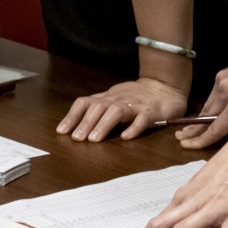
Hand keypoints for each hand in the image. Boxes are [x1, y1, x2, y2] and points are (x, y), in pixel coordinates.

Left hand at [55, 77, 187, 141]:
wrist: (165, 87)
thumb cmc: (136, 97)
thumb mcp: (113, 100)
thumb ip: (98, 110)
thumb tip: (74, 126)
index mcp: (107, 98)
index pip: (85, 103)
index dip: (72, 116)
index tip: (62, 131)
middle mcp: (118, 99)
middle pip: (98, 107)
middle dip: (86, 122)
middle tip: (77, 138)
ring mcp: (135, 105)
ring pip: (117, 112)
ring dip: (103, 125)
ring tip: (94, 139)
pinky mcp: (152, 112)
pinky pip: (143, 119)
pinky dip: (134, 127)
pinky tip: (126, 137)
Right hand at [177, 35, 227, 147]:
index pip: (215, 128)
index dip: (201, 140)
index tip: (189, 146)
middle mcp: (225, 93)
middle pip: (205, 117)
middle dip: (192, 130)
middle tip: (180, 140)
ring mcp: (222, 82)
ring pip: (208, 106)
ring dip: (199, 118)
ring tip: (188, 129)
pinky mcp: (223, 75)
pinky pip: (213, 95)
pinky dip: (209, 105)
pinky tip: (207, 111)